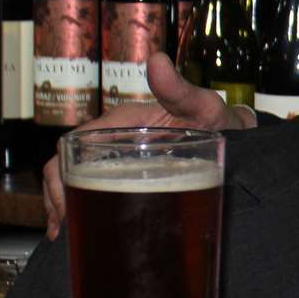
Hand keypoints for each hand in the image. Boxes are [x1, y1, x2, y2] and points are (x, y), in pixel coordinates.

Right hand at [41, 54, 255, 238]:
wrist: (239, 138)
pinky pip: (102, 192)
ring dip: (68, 208)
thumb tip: (157, 61)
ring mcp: (123, 160)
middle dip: (58, 198)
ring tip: (64, 236)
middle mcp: (115, 141)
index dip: (61, 174)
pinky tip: (83, 234)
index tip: (63, 205)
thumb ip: (180, 91)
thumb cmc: (220, 120)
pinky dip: (88, 213)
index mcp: (122, 123)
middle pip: (68, 167)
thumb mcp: (202, 107)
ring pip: (81, 182)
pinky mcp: (135, 177)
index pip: (73, 145)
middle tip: (61, 230)